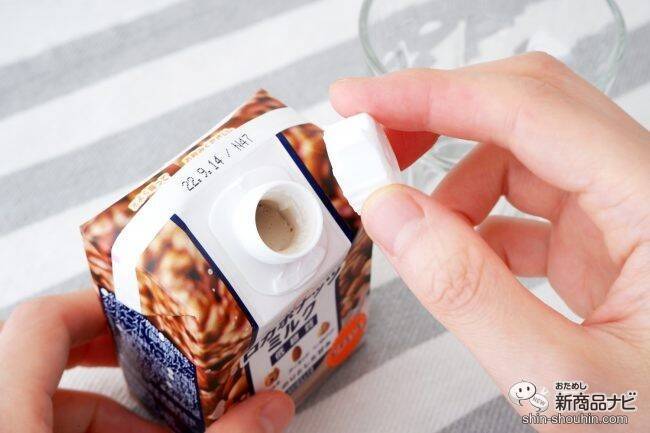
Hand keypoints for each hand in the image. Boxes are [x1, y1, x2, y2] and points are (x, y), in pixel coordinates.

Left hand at [0, 290, 293, 432]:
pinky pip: (34, 428)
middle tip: (165, 376)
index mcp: (6, 413)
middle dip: (120, 373)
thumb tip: (270, 410)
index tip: (145, 314)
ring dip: (111, 416)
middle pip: (48, 362)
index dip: (98, 308)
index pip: (41, 323)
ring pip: (43, 403)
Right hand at [330, 52, 649, 430]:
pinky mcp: (600, 241)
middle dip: (438, 116)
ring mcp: (622, 213)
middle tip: (371, 140)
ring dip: (454, 180)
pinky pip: (525, 204)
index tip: (362, 102)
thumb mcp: (562, 381)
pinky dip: (475, 219)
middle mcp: (644, 191)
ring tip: (418, 230)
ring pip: (521, 155)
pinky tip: (455, 255)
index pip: (530, 109)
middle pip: (527, 108)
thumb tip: (394, 216)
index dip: (433, 95)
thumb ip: (470, 294)